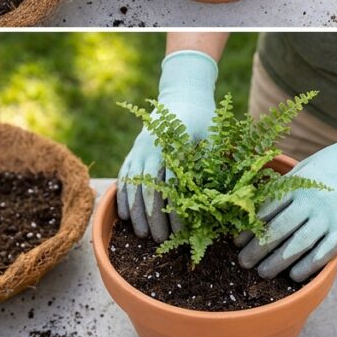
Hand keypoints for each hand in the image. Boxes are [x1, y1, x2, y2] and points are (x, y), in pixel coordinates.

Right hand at [116, 51, 217, 241]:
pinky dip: (123, 199)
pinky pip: (123, 179)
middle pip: (149, 189)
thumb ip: (209, 163)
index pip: (173, 185)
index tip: (183, 231)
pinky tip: (126, 219)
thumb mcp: (212, 136)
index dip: (176, 210)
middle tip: (161, 240)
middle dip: (154, 218)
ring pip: (132, 187)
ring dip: (137, 213)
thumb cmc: (204, 119)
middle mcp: (150, 148)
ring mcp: (138, 151)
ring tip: (143, 236)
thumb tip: (213, 198)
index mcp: (172, 144)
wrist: (183, 96)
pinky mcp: (132, 154)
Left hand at [236, 114, 336, 282]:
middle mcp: (311, 202)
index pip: (266, 211)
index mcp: (298, 185)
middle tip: (244, 263)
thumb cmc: (335, 164)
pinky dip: (306, 267)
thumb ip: (285, 186)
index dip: (249, 229)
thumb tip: (258, 206)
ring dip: (276, 263)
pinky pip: (322, 254)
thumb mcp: (306, 167)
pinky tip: (294, 275)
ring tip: (264, 272)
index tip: (237, 242)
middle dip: (257, 250)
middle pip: (276, 231)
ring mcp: (329, 218)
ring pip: (296, 246)